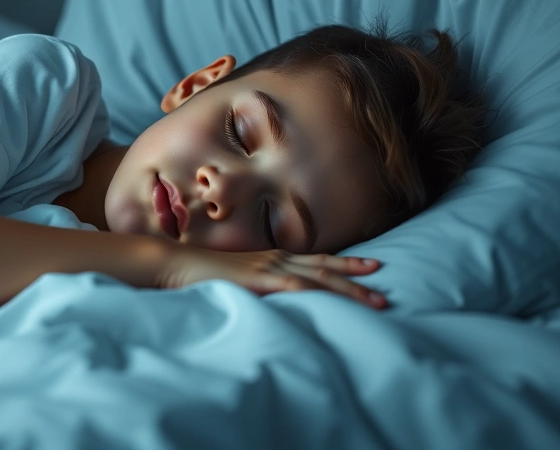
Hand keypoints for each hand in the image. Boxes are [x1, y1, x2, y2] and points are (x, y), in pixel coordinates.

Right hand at [156, 248, 386, 308]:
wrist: (174, 264)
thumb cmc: (200, 274)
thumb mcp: (236, 280)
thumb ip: (256, 286)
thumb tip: (272, 299)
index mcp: (272, 259)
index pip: (317, 261)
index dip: (346, 265)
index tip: (372, 268)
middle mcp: (276, 260)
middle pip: (326, 268)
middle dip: (358, 278)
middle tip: (385, 290)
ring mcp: (268, 269)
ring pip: (319, 278)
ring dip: (350, 289)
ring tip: (377, 300)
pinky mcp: (257, 280)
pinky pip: (295, 287)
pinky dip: (318, 293)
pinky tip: (335, 299)